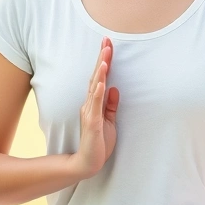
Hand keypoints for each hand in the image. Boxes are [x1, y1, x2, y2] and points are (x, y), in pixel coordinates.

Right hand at [71, 37, 119, 178]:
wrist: (89, 162)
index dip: (104, 61)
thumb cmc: (99, 142)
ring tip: (106, 57)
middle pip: (97, 77)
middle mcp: (90, 104)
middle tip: (107, 41)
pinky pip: (96, 106)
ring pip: (95, 88)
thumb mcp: (109, 120)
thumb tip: (115, 87)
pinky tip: (103, 83)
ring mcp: (90, 112)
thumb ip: (111, 105)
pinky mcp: (93, 123)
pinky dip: (99, 93)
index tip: (108, 44)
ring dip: (101, 72)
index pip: (100, 77)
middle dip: (102, 59)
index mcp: (95, 102)